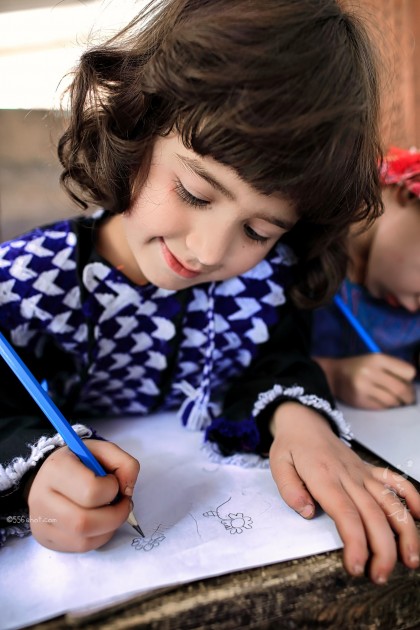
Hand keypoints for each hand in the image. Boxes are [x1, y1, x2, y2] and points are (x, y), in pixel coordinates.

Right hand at [27, 439, 139, 551]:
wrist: (49, 475)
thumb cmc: (79, 462)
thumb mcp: (103, 451)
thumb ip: (124, 464)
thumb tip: (128, 491)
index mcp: (56, 469)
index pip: (90, 491)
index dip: (112, 488)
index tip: (113, 481)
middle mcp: (41, 498)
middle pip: (84, 522)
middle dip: (115, 516)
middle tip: (123, 503)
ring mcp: (41, 522)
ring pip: (84, 540)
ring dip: (109, 528)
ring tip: (112, 512)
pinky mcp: (46, 539)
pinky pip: (81, 547)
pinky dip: (100, 537)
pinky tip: (101, 522)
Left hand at [269, 402, 419, 582]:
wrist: (304, 422)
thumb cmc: (291, 446)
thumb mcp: (277, 464)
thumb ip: (289, 488)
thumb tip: (307, 511)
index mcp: (324, 476)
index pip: (344, 513)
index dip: (355, 542)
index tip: (357, 566)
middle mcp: (348, 475)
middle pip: (372, 514)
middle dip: (382, 548)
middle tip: (380, 575)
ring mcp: (362, 472)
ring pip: (390, 501)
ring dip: (404, 531)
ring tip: (410, 560)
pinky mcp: (370, 470)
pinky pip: (396, 480)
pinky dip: (412, 496)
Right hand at [315, 354, 415, 408]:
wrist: (334, 375)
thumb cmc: (360, 367)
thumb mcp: (375, 360)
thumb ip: (394, 368)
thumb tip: (412, 386)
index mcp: (377, 358)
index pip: (409, 372)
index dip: (409, 380)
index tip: (406, 383)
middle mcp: (370, 372)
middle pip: (401, 389)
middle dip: (408, 397)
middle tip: (407, 399)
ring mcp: (364, 387)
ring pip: (392, 401)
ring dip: (396, 403)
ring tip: (392, 400)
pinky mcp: (359, 400)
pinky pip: (381, 407)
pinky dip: (384, 406)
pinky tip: (379, 401)